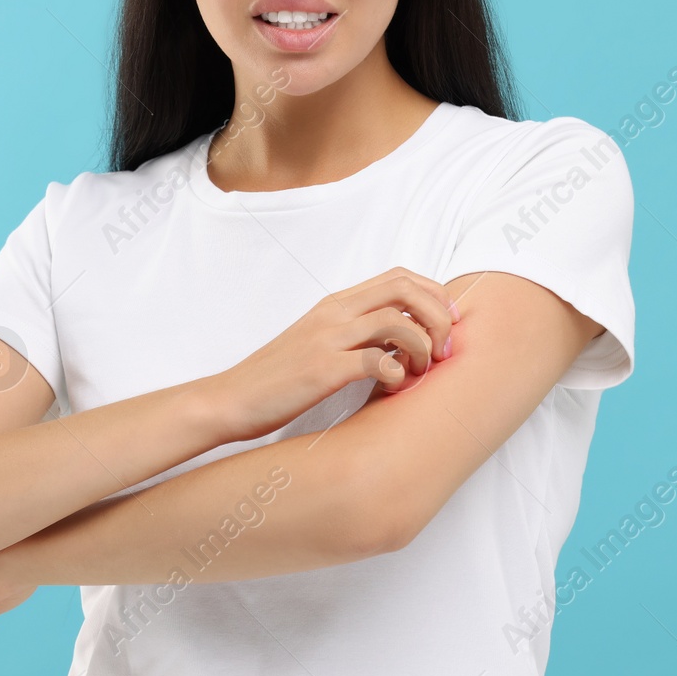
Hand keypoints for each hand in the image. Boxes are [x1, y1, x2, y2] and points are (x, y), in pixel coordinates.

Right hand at [212, 266, 460, 440]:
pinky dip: (396, 373)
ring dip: (421, 346)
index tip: (445, 329)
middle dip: (439, 316)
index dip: (435, 297)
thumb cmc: (279, 377)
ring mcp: (327, 339)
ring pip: (397, 320)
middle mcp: (334, 313)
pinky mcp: (322, 369)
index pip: (400, 277)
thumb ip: (357, 333)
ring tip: (418, 371)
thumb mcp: (320, 341)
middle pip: (405, 288)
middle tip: (443, 350)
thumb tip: (405, 339)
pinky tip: (391, 387)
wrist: (232, 398)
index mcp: (336, 303)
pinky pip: (375, 361)